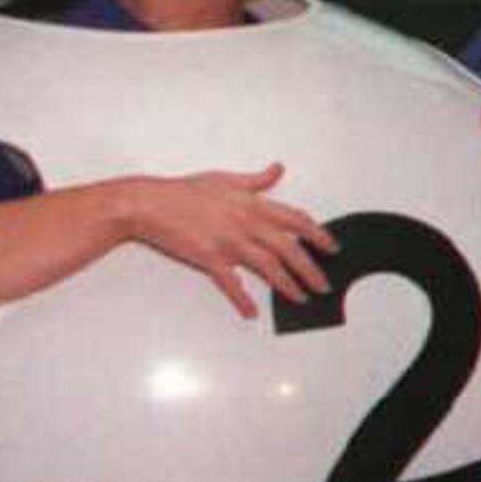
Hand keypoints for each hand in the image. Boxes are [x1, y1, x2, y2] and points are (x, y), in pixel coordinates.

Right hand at [113, 164, 335, 318]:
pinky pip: (231, 283)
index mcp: (252, 204)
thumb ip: (255, 180)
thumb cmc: (183, 191)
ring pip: (269, 267)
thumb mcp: (224, 179)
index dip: (318, 235)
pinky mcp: (209, 257)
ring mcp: (229, 242)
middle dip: (310, 268)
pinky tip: (252, 312)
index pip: (296, 220)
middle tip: (324, 284)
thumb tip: (277, 170)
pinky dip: (243, 299)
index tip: (332, 247)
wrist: (148, 203)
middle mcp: (246, 223)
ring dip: (288, 285)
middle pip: (289, 248)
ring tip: (301, 298)